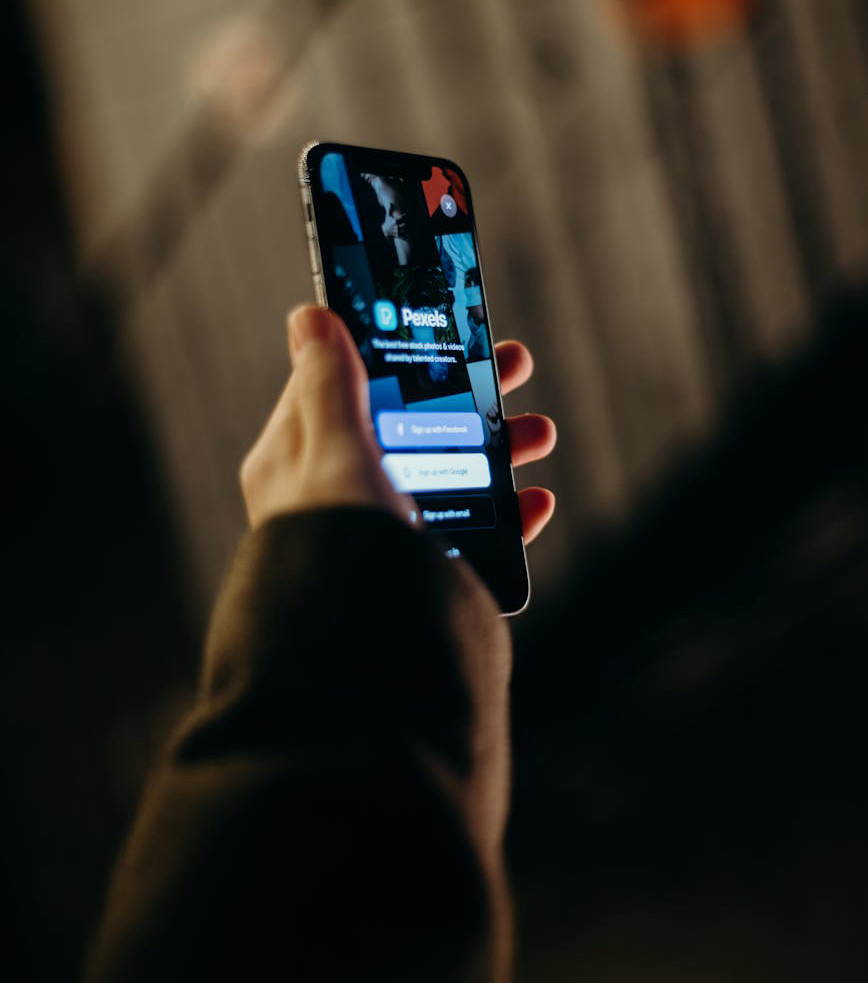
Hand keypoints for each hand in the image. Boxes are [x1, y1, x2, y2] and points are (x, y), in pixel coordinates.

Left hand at [241, 307, 555, 543]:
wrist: (359, 664)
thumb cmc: (337, 548)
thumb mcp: (335, 451)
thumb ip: (330, 384)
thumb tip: (308, 318)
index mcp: (296, 462)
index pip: (344, 385)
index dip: (394, 350)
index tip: (441, 325)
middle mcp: (336, 496)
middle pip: (406, 424)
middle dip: (464, 395)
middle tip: (513, 366)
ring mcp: (381, 535)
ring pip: (445, 474)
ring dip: (498, 448)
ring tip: (541, 433)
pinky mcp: (419, 574)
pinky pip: (471, 534)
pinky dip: (507, 516)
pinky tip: (536, 504)